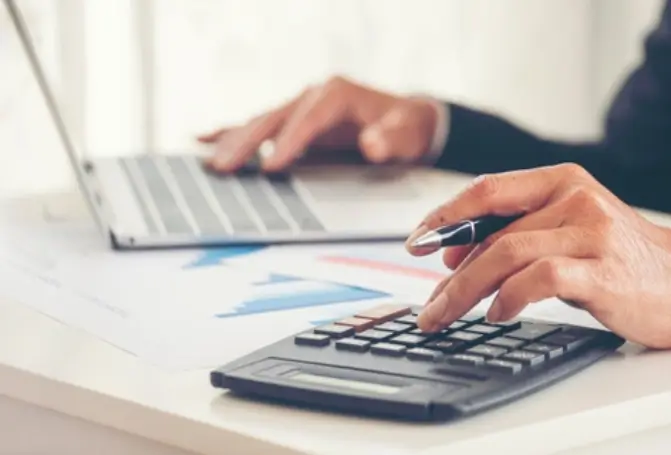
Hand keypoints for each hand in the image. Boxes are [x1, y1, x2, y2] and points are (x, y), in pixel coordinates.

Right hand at [197, 76, 438, 171]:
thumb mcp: (406, 134)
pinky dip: (233, 131)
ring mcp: (300, 105)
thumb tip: (371, 144)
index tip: (271, 168)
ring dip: (235, 142)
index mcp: (337, 95)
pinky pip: (259, 124)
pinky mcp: (294, 119)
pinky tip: (205, 139)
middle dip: (249, 143)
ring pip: (261, 122)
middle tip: (224, 168)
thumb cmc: (404, 128)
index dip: (289, 143)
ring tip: (211, 163)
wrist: (403, 120)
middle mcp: (313, 95)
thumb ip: (390, 140)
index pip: (307, 120)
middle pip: (274, 118)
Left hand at [405, 163, 670, 348]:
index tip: (416, 243)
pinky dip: (509, 298)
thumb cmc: (615, 259)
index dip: (444, 217)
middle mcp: (575, 199)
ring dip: (466, 290)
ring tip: (447, 314)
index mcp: (560, 181)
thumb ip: (513, 234)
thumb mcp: (562, 232)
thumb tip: (453, 253)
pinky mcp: (604, 272)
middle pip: (491, 234)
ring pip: (507, 254)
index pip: (486, 190)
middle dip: (450, 275)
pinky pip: (540, 280)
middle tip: (429, 305)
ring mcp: (591, 233)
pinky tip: (496, 314)